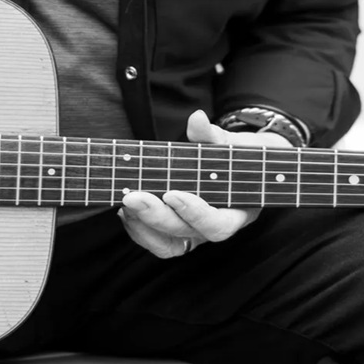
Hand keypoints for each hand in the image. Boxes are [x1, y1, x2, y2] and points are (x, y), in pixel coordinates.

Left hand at [118, 109, 292, 258]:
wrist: (238, 169)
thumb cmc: (238, 157)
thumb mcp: (231, 144)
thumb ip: (213, 135)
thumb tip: (196, 118)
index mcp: (236, 212)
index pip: (216, 225)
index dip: (194, 213)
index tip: (172, 194)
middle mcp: (212, 228)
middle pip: (184, 233)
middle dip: (155, 216)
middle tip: (132, 196)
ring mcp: (193, 234)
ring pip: (167, 245)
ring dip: (142, 227)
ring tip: (125, 203)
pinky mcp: (176, 234)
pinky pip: (157, 242)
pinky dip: (138, 230)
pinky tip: (125, 211)